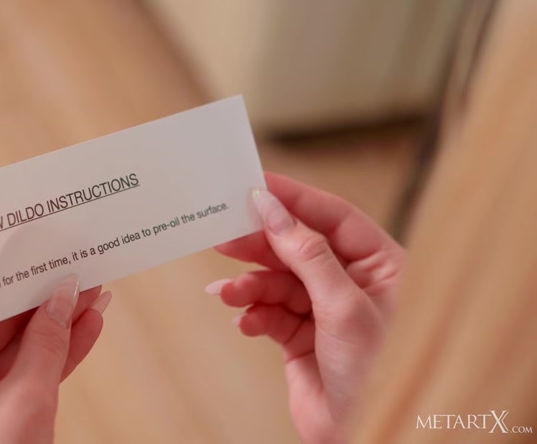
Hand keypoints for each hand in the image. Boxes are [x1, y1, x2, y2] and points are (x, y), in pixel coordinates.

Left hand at [0, 275, 111, 443]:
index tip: (37, 238)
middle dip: (43, 291)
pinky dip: (56, 351)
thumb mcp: (25, 398)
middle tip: (78, 261)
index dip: (6, 262)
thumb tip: (67, 295)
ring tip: (96, 289)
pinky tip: (89, 326)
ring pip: (17, 339)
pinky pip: (23, 367)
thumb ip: (48, 341)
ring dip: (58, 318)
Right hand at [209, 173, 403, 442]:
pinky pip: (268, 310)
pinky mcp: (299, 333)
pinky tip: (243, 322)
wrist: (359, 434)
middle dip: (259, 245)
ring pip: (276, 279)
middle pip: (296, 245)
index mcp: (380, 265)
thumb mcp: (343, 306)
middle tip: (223, 236)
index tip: (255, 184)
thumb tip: (272, 211)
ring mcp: (324, 307)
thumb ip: (306, 253)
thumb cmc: (375, 373)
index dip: (293, 198)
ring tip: (228, 293)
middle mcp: (352, 281)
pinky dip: (252, 313)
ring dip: (249, 286)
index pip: (333, 216)